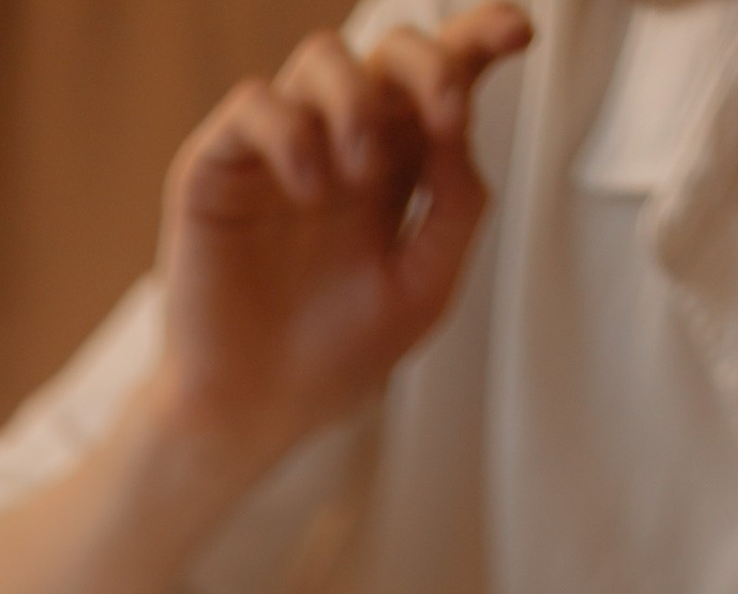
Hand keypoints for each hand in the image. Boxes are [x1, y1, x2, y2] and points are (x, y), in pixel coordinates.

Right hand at [152, 6, 531, 463]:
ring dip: (357, 100)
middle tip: (445, 113)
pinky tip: (310, 190)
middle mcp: (339, 145)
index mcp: (395, 167)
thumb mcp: (423, 287)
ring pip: (321, 57)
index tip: (518, 36)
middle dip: (427, 62)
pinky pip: (256, 105)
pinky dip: (290, 132)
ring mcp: (278, 151)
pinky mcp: (219, 166)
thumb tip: (459, 124)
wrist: (254, 413)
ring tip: (362, 172)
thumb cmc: (335, 358)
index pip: (440, 80)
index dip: (479, 39)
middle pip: (387, 51)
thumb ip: (455, 205)